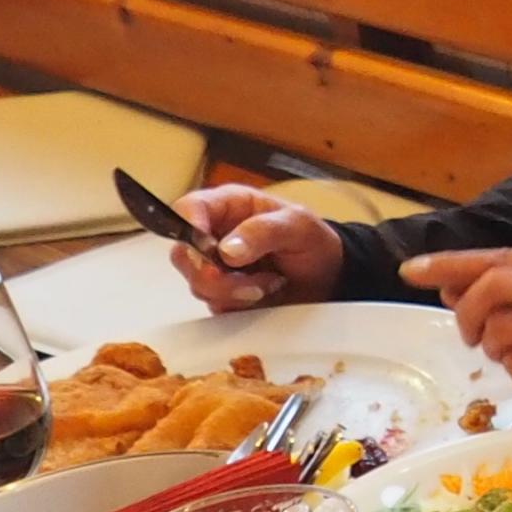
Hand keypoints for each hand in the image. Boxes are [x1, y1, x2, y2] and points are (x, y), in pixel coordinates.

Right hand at [171, 185, 343, 311]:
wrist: (327, 277)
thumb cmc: (313, 242)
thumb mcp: (299, 226)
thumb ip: (264, 231)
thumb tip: (227, 250)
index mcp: (228, 206)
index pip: (188, 208)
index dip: (188, 226)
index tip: (208, 247)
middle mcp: (214, 235)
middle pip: (184, 254)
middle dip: (214, 274)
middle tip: (249, 281)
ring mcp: (215, 266)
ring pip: (199, 284)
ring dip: (235, 291)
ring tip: (269, 283)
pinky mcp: (221, 293)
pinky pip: (214, 305)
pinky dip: (240, 305)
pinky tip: (264, 295)